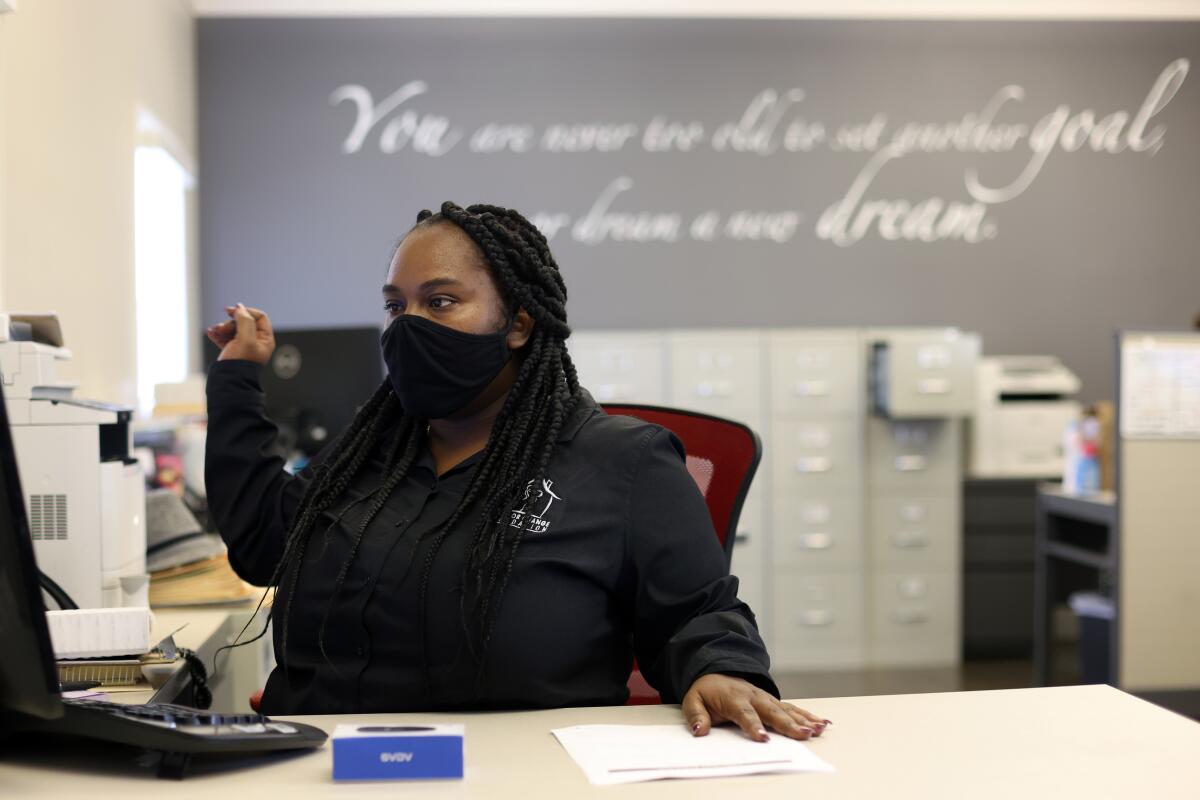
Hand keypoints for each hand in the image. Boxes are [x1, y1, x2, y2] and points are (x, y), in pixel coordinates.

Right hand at [206, 303, 275, 364]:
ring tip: (213, 330)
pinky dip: (218, 334)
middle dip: (231, 322)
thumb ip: (244, 321)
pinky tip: (210, 332)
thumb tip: (240, 308)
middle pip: (245, 322)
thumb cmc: (240, 364)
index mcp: (265, 340)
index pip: (259, 317)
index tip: (231, 311)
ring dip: (222, 327)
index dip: (246, 312)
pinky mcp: (232, 351)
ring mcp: (244, 347)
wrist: (228, 382)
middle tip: (222, 327)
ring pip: (234, 329)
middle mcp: (256, 342)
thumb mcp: (245, 339)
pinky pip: (225, 337)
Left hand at [681, 673, 829, 741]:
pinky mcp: (773, 701)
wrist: (716, 671)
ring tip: (818, 730)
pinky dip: (807, 715)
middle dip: (788, 724)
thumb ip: (696, 715)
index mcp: (734, 698)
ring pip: (786, 710)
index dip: (754, 726)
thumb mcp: (693, 700)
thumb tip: (699, 730)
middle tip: (803, 735)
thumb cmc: (707, 690)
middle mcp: (754, 697)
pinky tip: (821, 723)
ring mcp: (766, 698)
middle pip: (772, 712)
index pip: (745, 713)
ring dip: (803, 720)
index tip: (763, 738)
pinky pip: (792, 708)